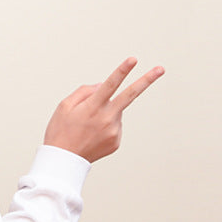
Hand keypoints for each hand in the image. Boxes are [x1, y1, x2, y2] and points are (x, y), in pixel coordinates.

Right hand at [43, 57, 164, 162]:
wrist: (63, 161)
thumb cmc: (60, 131)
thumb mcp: (64, 106)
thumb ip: (84, 91)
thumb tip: (102, 85)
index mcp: (92, 107)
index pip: (110, 84)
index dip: (122, 71)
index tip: (133, 59)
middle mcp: (106, 118)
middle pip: (130, 95)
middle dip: (146, 80)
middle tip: (161, 69)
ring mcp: (113, 131)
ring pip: (116, 112)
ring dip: (107, 112)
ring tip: (87, 127)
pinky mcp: (116, 141)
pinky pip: (115, 126)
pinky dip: (106, 126)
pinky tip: (92, 135)